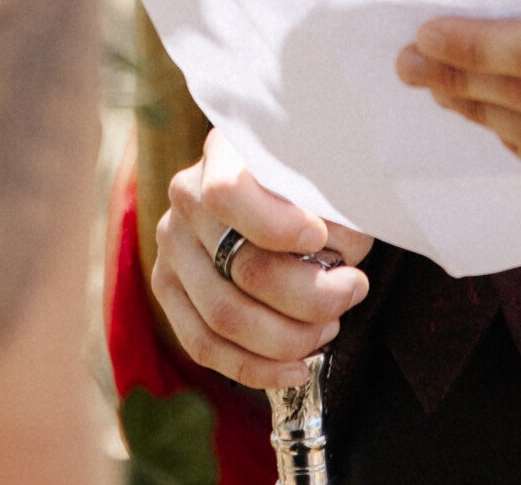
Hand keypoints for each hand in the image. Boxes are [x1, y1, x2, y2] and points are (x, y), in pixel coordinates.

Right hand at [152, 128, 372, 391]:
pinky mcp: (168, 289)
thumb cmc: (308, 174)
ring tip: (329, 327)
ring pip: (223, 317)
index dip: (277, 225)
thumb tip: (341, 254)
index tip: (320, 239)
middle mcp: (186, 197)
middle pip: (240, 268)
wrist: (267, 179)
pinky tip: (296, 368)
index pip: (229, 193)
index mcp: (222, 153)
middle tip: (351, 291)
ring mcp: (171, 246)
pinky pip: (203, 345)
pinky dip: (255, 368)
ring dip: (287, 337)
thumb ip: (328, 200)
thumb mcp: (320, 167)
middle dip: (308, 296)